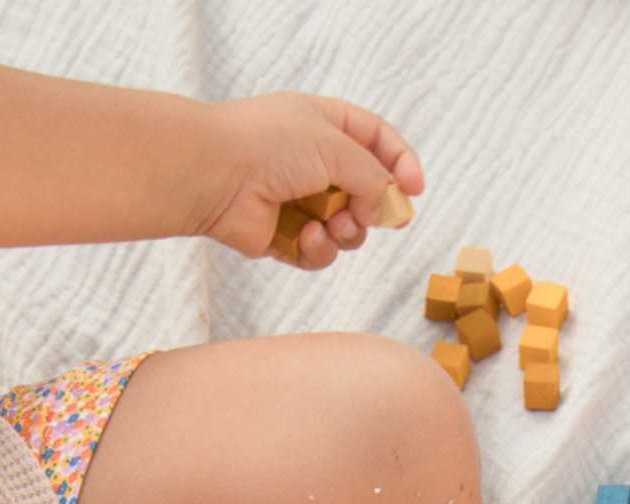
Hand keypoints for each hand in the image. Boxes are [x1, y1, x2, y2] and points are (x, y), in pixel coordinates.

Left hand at [196, 92, 421, 270]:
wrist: (214, 174)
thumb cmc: (268, 145)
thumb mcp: (336, 145)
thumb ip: (373, 176)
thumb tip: (386, 206)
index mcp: (324, 124)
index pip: (377, 140)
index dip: (401, 164)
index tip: (416, 189)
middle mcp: (312, 161)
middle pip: (367, 191)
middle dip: (373, 208)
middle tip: (369, 215)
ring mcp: (299, 200)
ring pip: (348, 229)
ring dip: (348, 232)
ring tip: (332, 224)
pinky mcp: (285, 236)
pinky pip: (320, 253)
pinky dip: (319, 249)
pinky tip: (306, 237)